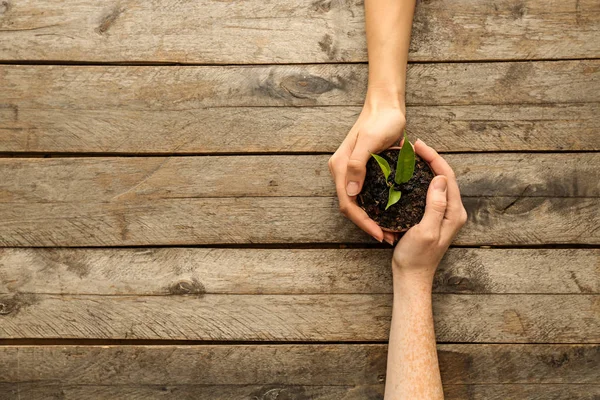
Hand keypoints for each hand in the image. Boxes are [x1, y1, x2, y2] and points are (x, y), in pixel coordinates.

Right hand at [328, 100, 405, 244]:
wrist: (386, 106)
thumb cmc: (381, 121)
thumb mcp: (371, 141)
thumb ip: (358, 165)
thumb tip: (350, 192)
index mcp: (341, 167)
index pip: (347, 203)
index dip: (362, 221)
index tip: (379, 234)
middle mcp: (342, 171)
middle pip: (351, 206)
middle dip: (367, 225)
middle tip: (387, 237)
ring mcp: (351, 172)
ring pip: (358, 203)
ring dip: (371, 218)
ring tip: (389, 231)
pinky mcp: (362, 171)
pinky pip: (365, 195)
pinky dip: (374, 208)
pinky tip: (387, 214)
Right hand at [392, 140, 467, 281]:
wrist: (411, 276)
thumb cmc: (416, 257)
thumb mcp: (425, 231)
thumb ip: (435, 206)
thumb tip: (439, 179)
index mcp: (454, 213)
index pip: (447, 177)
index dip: (434, 158)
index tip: (418, 146)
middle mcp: (452, 212)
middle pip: (444, 177)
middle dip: (430, 159)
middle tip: (413, 146)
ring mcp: (444, 214)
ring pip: (437, 183)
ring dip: (426, 167)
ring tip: (411, 156)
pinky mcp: (433, 217)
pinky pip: (429, 192)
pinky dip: (421, 179)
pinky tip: (410, 175)